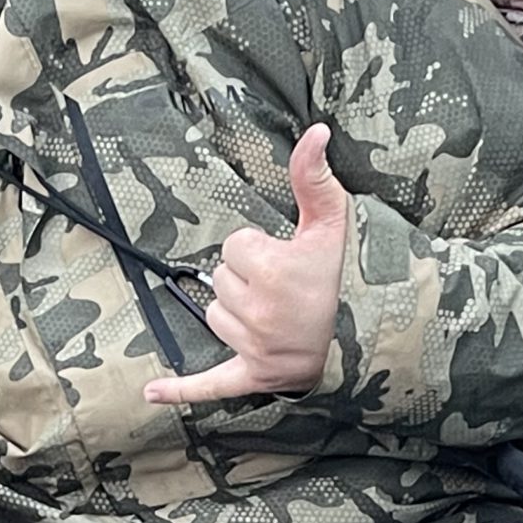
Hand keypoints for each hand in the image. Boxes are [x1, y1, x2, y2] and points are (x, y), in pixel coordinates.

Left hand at [143, 122, 348, 405]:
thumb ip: (313, 176)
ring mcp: (256, 348)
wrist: (371, 333)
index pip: (234, 246)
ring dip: (237, 313)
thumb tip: (314, 130)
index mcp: (274, 271)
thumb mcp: (333, 221)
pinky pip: (210, 384)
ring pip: (216, 317)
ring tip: (277, 315)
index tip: (286, 261)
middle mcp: (262, 313)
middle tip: (285, 290)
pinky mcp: (253, 376)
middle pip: (220, 281)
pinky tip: (151, 392)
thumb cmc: (348, 273)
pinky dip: (182, 390)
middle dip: (247, 280)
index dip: (257, 249)